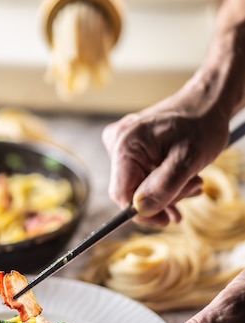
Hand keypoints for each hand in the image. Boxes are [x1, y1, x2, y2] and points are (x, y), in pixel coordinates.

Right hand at [102, 96, 230, 227]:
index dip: (144, 212)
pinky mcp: (130, 149)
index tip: (167, 218)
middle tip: (192, 187)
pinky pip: (141, 177)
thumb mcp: (188, 159)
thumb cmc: (201, 125)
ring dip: (167, 192)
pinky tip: (181, 180)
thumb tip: (141, 210)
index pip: (121, 194)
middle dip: (162, 198)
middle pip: (130, 192)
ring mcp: (122, 145)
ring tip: (191, 181)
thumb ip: (163, 186)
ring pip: (138, 187)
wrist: (206, 104)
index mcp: (125, 144)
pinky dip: (163, 184)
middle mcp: (116, 142)